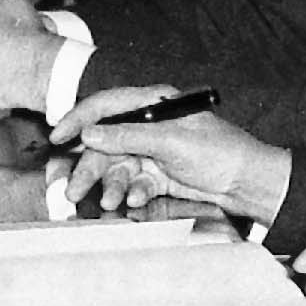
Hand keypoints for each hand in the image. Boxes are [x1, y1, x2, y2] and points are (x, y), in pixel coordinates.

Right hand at [56, 89, 292, 224]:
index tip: (58, 135)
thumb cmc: (220, 151)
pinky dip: (130, 192)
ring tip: (108, 201)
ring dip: (109, 185)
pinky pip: (133, 182)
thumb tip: (90, 134)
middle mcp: (149, 126)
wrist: (247, 183)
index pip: (105, 106)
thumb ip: (127, 137)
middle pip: (106, 143)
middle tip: (73, 188)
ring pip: (117, 167)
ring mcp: (153, 151)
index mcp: (153, 104)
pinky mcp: (158, 174)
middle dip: (89, 167)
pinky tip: (134, 199)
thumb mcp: (170, 140)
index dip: (78, 119)